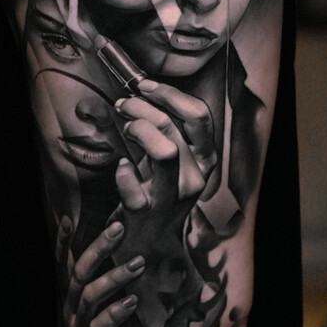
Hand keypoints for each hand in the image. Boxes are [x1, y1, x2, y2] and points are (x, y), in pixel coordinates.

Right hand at [57, 215, 141, 326]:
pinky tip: (132, 301)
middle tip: (120, 228)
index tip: (70, 218)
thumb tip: (121, 242)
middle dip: (99, 248)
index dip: (64, 241)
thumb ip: (101, 276)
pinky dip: (115, 313)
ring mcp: (77, 326)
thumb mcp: (96, 302)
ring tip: (139, 263)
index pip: (63, 260)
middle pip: (79, 271)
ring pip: (90, 296)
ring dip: (115, 277)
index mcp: (69, 292)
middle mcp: (68, 305)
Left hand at [113, 79, 216, 215]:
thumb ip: (163, 128)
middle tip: (123, 104)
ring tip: (125, 129)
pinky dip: (122, 172)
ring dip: (138, 130)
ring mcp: (173, 196)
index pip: (199, 115)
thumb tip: (141, 93)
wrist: (149, 240)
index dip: (170, 94)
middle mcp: (195, 177)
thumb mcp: (169, 158)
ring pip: (164, 151)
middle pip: (172, 126)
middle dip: (141, 107)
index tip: (145, 86)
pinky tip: (122, 167)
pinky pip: (133, 185)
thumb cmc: (157, 190)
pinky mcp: (147, 212)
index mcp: (204, 159)